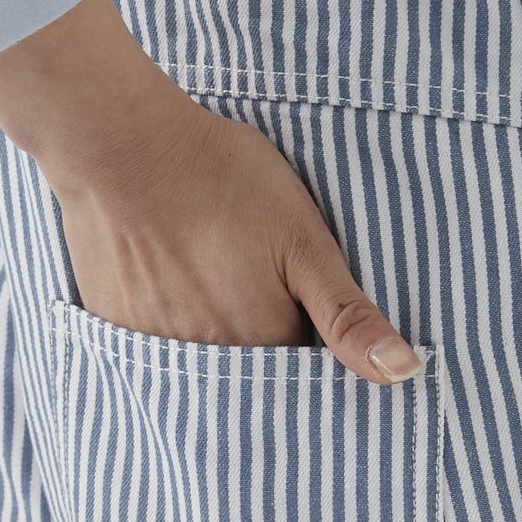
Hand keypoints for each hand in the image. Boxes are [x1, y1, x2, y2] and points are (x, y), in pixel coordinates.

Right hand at [0, 0, 421, 384]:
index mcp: (264, 347)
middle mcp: (208, 364)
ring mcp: (155, 350)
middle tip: (252, 284)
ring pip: (200, 358)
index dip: (310, 344)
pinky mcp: (115, 327)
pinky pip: (151, 346)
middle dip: (261, 344)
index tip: (310, 316)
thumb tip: (406, 374)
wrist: (125, 147)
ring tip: (211, 278)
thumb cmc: (227, 184)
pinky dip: (165, 323)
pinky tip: (168, 278)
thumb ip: (352, 318)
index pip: (299, 374)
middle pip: (248, 370)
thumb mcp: (309, 246)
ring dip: (212, 334)